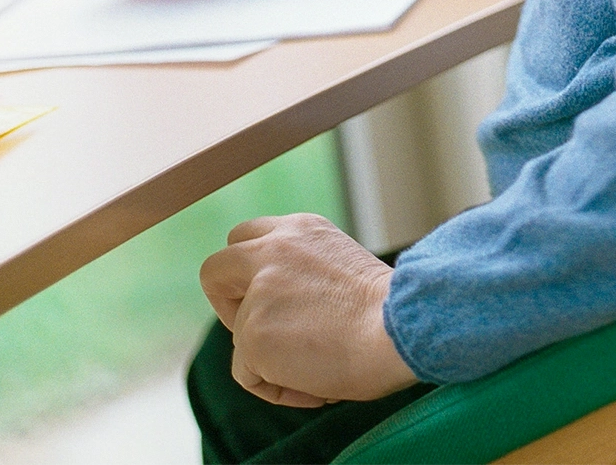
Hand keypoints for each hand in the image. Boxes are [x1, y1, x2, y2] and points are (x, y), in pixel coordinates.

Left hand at [200, 214, 417, 406]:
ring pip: (238, 335)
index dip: (251, 273)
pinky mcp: (251, 334)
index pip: (248, 237)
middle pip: (216, 269)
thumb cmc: (386, 310)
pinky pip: (248, 375)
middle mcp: (274, 249)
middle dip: (228, 303)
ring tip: (316, 366)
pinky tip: (314, 383)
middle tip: (264, 327)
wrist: (399, 328)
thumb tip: (281, 313)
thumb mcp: (338, 267)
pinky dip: (276, 386)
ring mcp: (259, 291)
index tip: (277, 297)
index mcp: (301, 229)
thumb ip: (300, 273)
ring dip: (268, 356)